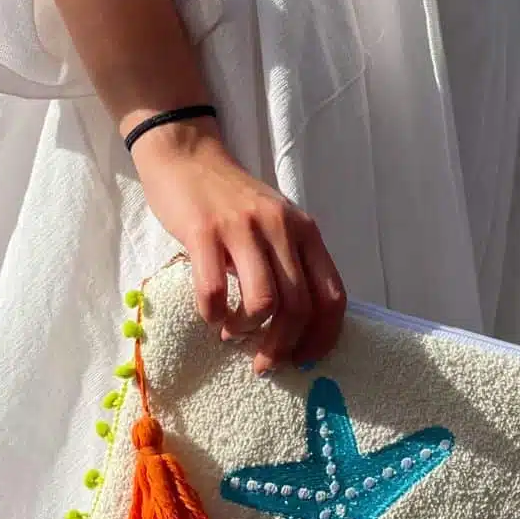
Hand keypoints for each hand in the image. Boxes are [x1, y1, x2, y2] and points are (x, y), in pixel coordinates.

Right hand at [132, 118, 346, 374]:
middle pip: (298, 307)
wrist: (187, 156)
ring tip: (233, 334)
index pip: (332, 297)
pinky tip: (210, 315)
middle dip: (282, 346)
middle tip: (264, 363)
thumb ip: (292, 264)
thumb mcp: (277, 225)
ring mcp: (243, 229)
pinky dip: (213, 316)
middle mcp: (282, 229)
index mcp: (306, 232)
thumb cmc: (232, 201)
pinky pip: (214, 291)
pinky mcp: (204, 232)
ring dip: (248, 332)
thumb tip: (298, 327)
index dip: (322, 337)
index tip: (303, 359)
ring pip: (264, 303)